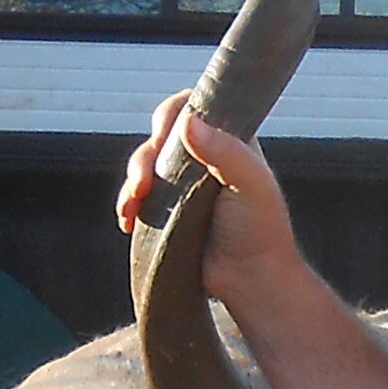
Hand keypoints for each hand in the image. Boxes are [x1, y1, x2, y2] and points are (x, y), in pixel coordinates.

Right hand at [116, 97, 303, 297]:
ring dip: (132, 182)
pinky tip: (127, 219)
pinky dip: (128, 204)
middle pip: (160, 137)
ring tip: (132, 207)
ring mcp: (183, 184)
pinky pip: (138, 197)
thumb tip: (188, 122)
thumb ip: (224, 149)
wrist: (251, 279)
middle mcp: (204, 157)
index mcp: (229, 140)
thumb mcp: (250, 182)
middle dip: (144, 157)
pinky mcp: (167, 209)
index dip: (171, 117)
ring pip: (144, 166)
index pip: (192, 109)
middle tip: (143, 183)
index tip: (162, 138)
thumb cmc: (260, 229)